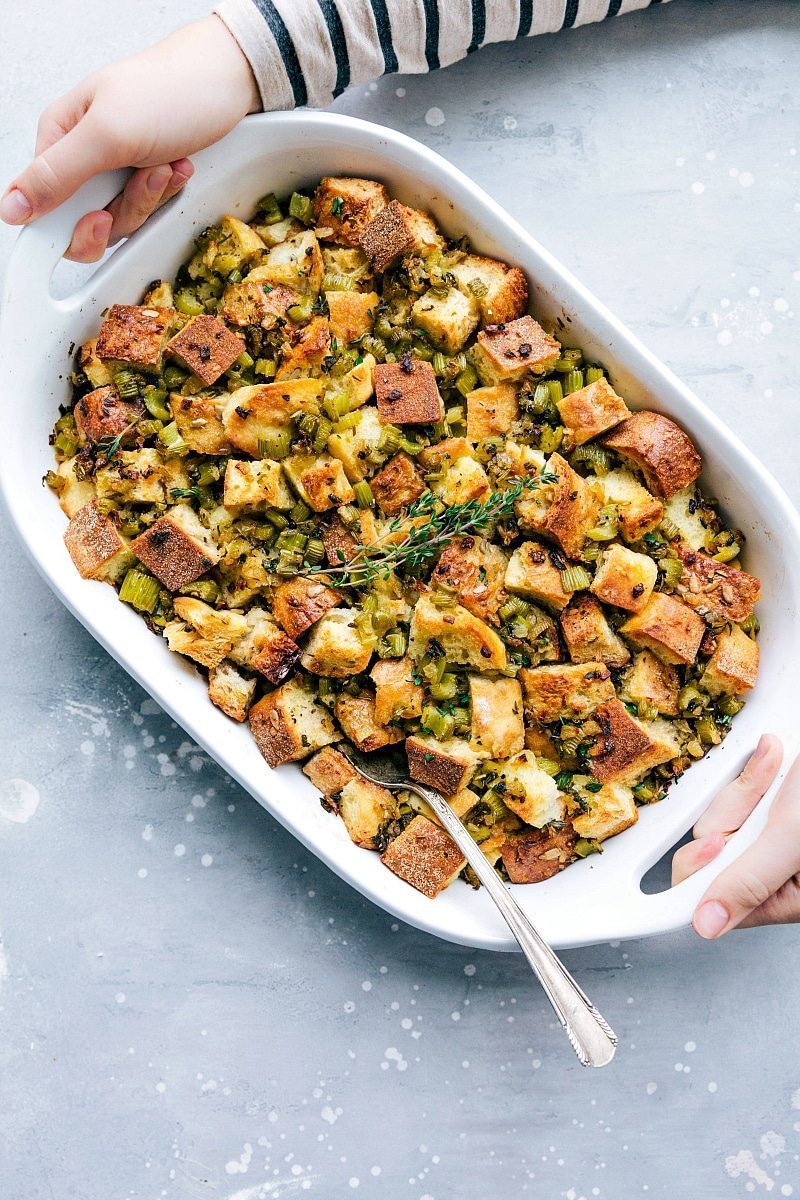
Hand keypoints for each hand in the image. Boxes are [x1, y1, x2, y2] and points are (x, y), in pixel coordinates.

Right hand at [0, 16, 259, 261]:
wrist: (226, 80)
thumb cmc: (169, 91)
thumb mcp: (106, 134)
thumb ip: (57, 175)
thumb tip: (11, 207)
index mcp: (60, 139)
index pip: (45, 206)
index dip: (74, 226)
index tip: (102, 219)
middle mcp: (84, 155)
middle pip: (88, 221)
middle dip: (124, 208)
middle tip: (145, 179)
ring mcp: (116, 168)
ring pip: (122, 217)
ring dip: (150, 197)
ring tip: (165, 163)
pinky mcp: (146, 176)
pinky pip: (149, 207)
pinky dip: (167, 191)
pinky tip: (178, 165)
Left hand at [672, 733, 799, 935]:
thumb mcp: (793, 844)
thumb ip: (749, 880)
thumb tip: (708, 924)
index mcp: (780, 898)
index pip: (713, 896)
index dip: (700, 869)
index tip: (712, 843)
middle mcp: (773, 872)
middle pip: (712, 845)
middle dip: (734, 810)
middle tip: (768, 796)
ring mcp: (771, 836)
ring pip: (726, 811)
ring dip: (751, 784)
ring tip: (783, 769)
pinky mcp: (773, 806)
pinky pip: (743, 788)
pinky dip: (759, 771)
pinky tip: (778, 760)